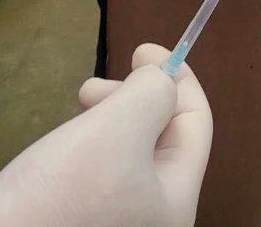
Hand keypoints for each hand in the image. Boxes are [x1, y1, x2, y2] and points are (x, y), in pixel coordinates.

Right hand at [0, 44, 212, 226]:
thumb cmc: (64, 192)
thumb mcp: (118, 128)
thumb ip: (153, 93)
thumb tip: (160, 79)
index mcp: (176, 201)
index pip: (196, 123)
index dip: (176, 78)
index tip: (141, 51)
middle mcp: (155, 218)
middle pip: (163, 136)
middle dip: (133, 99)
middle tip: (89, 89)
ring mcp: (120, 223)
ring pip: (131, 150)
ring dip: (109, 118)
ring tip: (75, 113)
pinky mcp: (85, 222)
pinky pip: (104, 172)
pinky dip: (91, 144)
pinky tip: (65, 143)